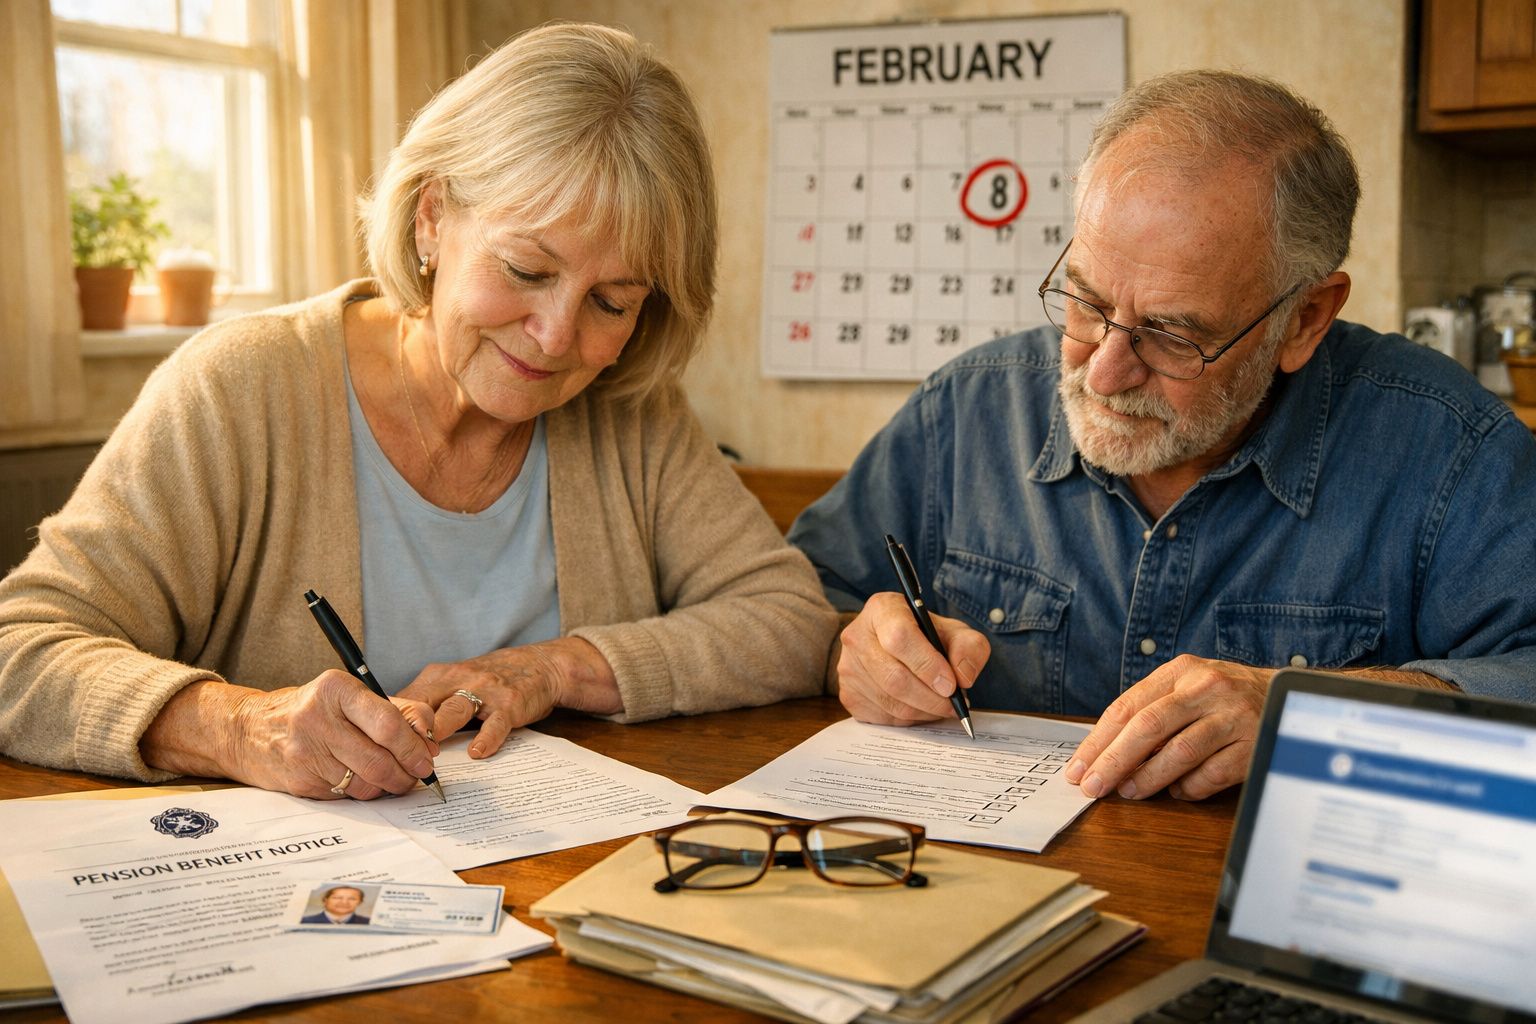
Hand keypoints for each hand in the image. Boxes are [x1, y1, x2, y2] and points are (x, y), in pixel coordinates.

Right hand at [226, 670, 440, 799]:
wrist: (248, 729)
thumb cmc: (311, 709)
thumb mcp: (349, 696)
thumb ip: (397, 710)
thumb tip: (430, 740)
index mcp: (335, 690)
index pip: (387, 724)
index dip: (413, 747)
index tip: (426, 758)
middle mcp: (317, 720)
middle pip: (379, 761)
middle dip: (407, 774)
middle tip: (416, 775)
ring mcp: (305, 754)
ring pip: (366, 784)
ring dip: (387, 786)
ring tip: (391, 778)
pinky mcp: (299, 782)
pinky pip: (346, 796)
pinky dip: (362, 792)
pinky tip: (358, 779)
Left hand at [397, 637, 620, 758]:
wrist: (537, 666)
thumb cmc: (486, 681)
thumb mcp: (450, 683)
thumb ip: (422, 705)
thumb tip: (384, 733)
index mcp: (437, 677)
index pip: (404, 700)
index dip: (387, 725)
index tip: (374, 749)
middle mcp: (457, 679)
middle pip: (423, 704)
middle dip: (407, 731)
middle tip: (392, 757)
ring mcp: (485, 691)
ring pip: (454, 710)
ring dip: (439, 732)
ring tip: (427, 756)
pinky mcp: (510, 704)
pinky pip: (496, 723)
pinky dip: (486, 738)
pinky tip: (477, 753)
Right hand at [834, 591, 989, 725]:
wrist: (894, 646)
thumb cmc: (926, 636)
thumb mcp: (954, 631)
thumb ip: (969, 647)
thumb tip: (963, 677)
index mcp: (882, 609)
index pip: (900, 637)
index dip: (928, 665)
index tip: (951, 684)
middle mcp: (857, 636)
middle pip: (894, 677)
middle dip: (931, 698)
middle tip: (954, 705)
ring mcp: (848, 667)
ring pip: (890, 702)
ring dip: (923, 712)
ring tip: (942, 706)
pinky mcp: (848, 694)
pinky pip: (882, 717)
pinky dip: (909, 720)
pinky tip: (921, 708)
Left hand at [1064, 654, 1273, 800]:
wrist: (1288, 695)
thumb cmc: (1223, 697)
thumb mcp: (1188, 687)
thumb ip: (1151, 710)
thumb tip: (1106, 753)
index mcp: (1181, 671)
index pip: (1128, 706)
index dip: (1098, 740)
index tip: (1078, 767)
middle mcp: (1207, 689)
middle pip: (1148, 727)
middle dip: (1114, 761)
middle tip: (1092, 787)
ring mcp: (1233, 717)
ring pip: (1178, 753)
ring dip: (1148, 778)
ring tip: (1128, 791)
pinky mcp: (1254, 746)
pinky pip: (1210, 775)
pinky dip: (1188, 789)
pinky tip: (1177, 791)